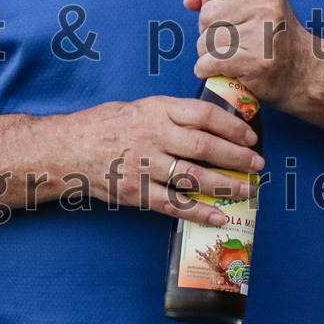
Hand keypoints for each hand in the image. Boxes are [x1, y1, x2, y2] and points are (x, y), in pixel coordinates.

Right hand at [74, 96, 263, 226]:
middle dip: (237, 157)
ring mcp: (144, 165)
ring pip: (194, 177)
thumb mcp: (137, 108)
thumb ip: (169, 114)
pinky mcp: (137, 193)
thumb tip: (207, 122)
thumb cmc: (102, 126)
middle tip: (257, 165)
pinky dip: (199, 212)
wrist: (65, 150)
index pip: (203, 114)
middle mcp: (152, 136)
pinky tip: (219, 216)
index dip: (231, 126)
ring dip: (225, 185)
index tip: (249, 136)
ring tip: (247, 190)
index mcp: (154, 110)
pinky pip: (174, 205)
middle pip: (204, 146)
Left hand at [184, 0, 309, 112]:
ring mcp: (264, 34)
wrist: (305, 72)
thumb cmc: (273, 36)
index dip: (208, 6)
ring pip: (206, 40)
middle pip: (206, 15)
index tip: (222, 19)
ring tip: (227, 56)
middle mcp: (266, 6)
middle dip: (208, 31)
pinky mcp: (258, 62)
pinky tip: (218, 70)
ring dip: (207, 53)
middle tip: (228, 41)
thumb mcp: (253, 1)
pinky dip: (206, 69)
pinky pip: (211, 62)